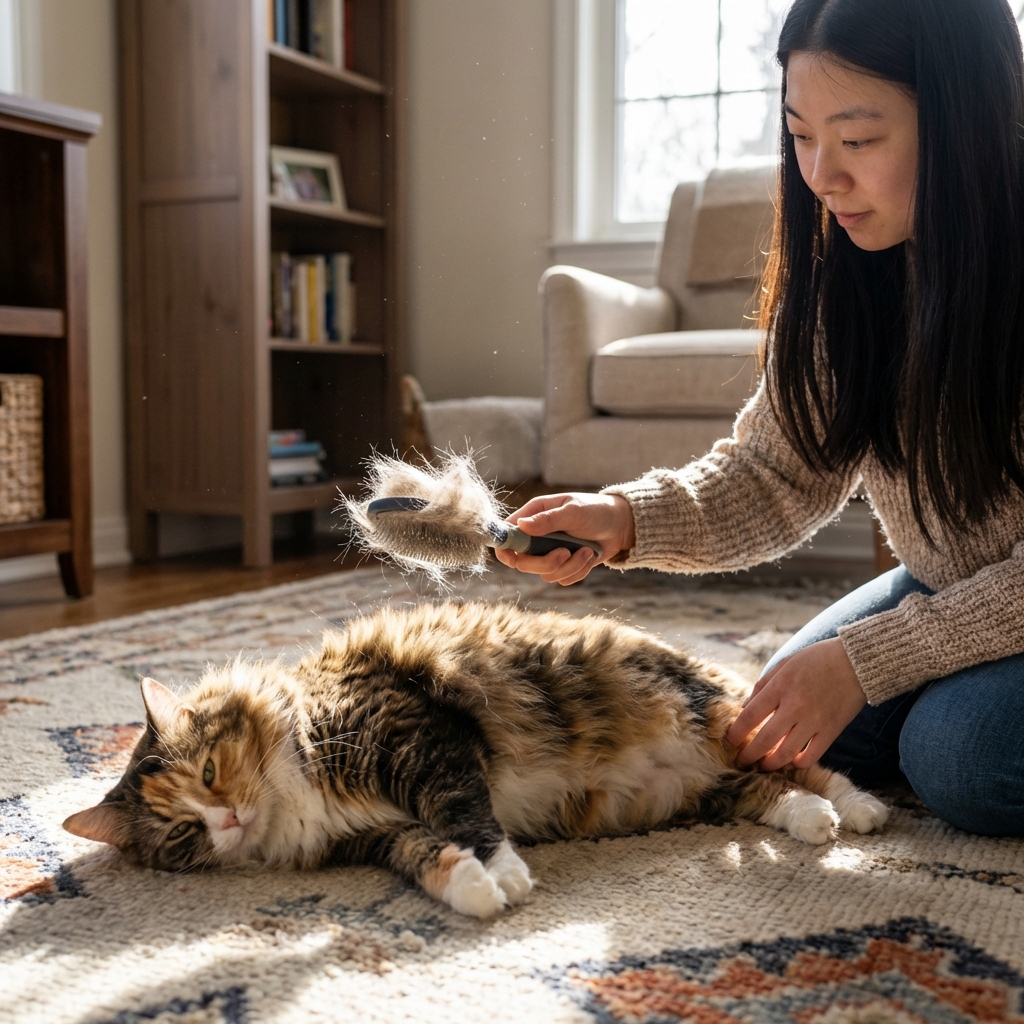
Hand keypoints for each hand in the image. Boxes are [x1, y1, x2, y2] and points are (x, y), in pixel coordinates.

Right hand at [492, 492, 635, 584]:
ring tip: (587, 550)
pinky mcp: (564, 565)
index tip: (513, 559)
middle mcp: (538, 536)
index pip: (507, 535)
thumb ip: (547, 520)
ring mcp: (550, 552)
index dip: (505, 549)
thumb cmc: (597, 510)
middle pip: (523, 562)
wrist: (622, 525)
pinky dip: (578, 571)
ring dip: (569, 566)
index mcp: (534, 515)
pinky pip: (562, 579)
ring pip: (545, 574)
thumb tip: (520, 526)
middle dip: (545, 563)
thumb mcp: (573, 511)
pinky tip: (590, 556)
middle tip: (565, 553)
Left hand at [725, 637, 866, 769]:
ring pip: (786, 753)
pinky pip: (812, 756)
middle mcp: (795, 706)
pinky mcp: (831, 731)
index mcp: (780, 687)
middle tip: (741, 762)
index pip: (750, 716)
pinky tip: (792, 761)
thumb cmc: (817, 659)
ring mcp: (814, 721)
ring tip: (763, 766)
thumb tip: (745, 707)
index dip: (736, 732)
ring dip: (771, 764)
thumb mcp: (785, 664)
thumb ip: (763, 685)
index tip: (729, 741)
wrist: (856, 662)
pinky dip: (799, 763)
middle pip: (764, 740)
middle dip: (749, 755)